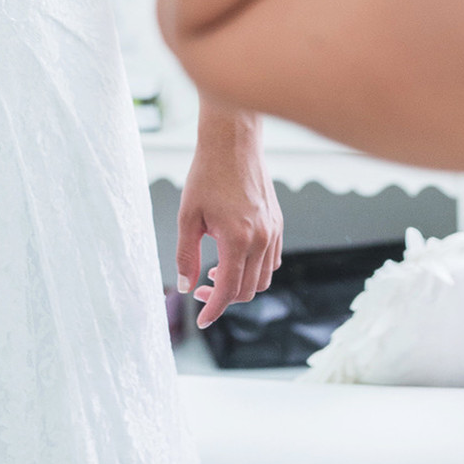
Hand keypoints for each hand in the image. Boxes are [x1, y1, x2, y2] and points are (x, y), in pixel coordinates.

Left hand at [176, 106, 282, 328]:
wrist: (232, 143)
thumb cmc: (206, 175)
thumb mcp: (187, 216)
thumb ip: (186, 255)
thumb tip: (185, 286)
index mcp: (237, 240)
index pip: (228, 291)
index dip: (213, 310)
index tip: (202, 320)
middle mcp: (261, 239)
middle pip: (248, 291)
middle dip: (223, 298)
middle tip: (200, 288)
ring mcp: (274, 232)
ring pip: (264, 279)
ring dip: (241, 285)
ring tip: (216, 271)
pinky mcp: (278, 223)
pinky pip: (273, 261)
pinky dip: (255, 269)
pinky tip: (234, 258)